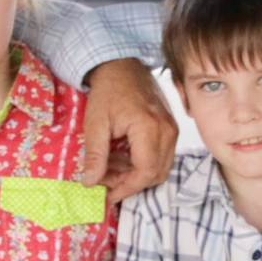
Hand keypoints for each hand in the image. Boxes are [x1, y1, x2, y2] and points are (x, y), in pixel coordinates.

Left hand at [78, 58, 178, 203]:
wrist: (122, 66)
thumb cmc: (107, 91)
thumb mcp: (95, 123)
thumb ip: (95, 155)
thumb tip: (90, 182)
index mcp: (149, 128)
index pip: (146, 171)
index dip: (126, 188)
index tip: (106, 194)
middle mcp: (167, 131)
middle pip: (155, 174)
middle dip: (129, 183)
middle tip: (103, 181)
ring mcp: (171, 129)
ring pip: (160, 167)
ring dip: (135, 175)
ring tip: (109, 169)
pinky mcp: (169, 128)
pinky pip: (160, 156)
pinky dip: (141, 164)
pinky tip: (120, 158)